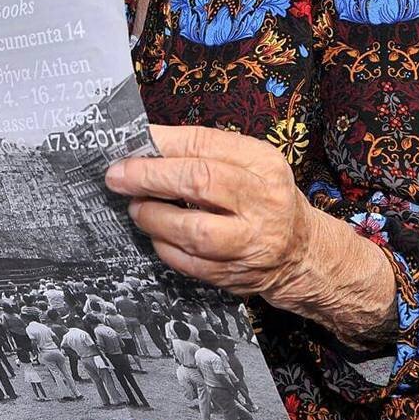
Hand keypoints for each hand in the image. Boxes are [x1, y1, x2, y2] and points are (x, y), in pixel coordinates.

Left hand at [105, 123, 311, 300]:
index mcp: (263, 164)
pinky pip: (189, 264)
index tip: (130, 146)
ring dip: (153, 217)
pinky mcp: (236, 276)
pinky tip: (156, 234)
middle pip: (199, 183)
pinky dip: (163, 246)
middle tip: (117, 177)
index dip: (161, 145)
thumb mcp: (246, 162)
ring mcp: (252, 244)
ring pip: (193, 231)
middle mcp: (263, 202)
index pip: (205, 146)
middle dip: (149, 178)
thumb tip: (144, 144)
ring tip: (136, 207)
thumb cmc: (261, 197)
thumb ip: (200, 151)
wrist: (300, 251)